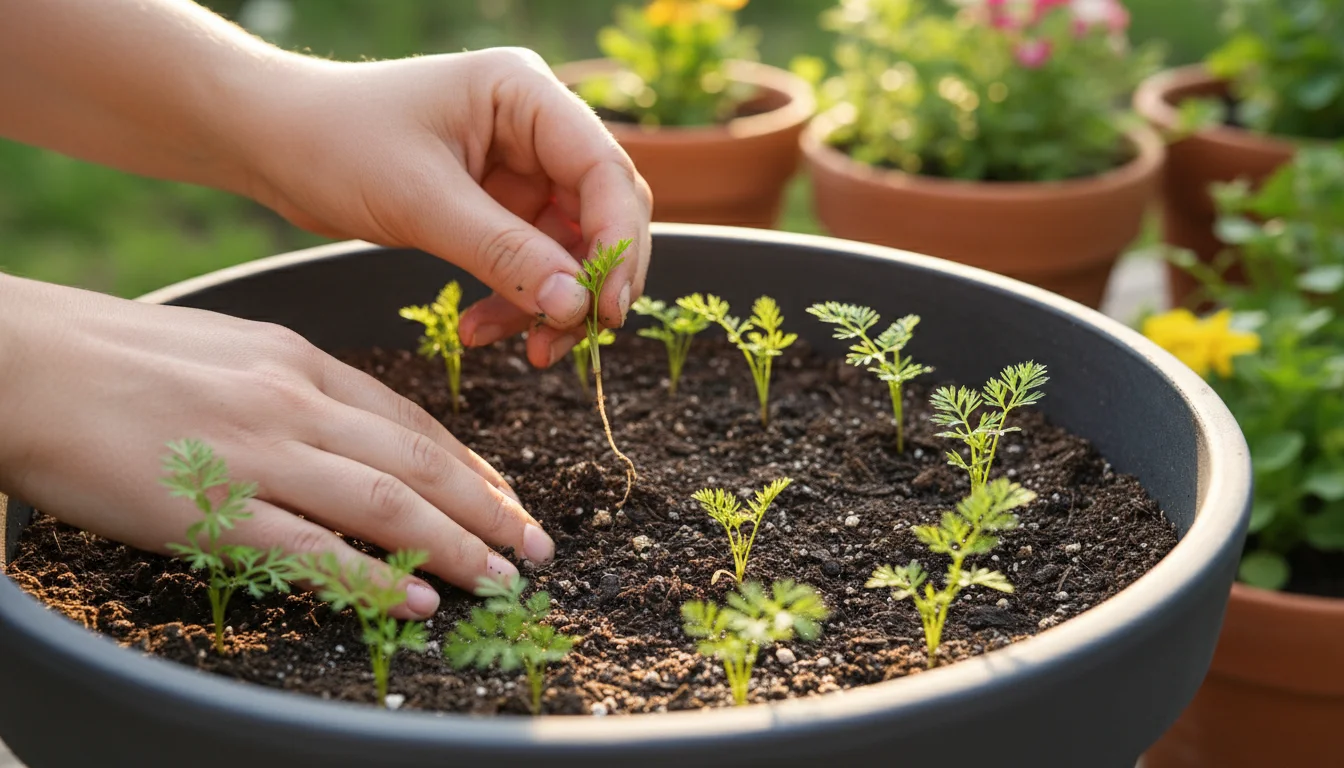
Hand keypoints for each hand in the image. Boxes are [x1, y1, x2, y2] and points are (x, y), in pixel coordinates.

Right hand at [0, 276, 552, 618]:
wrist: (23, 364)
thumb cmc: (118, 358)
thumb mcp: (229, 350)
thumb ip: (294, 387)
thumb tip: (348, 431)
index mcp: (298, 360)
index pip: (410, 420)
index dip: (470, 466)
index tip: (506, 499)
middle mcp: (293, 401)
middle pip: (418, 461)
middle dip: (488, 509)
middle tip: (532, 548)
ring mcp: (256, 453)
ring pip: (385, 503)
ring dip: (455, 546)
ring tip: (498, 579)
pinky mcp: (212, 506)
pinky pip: (312, 549)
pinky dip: (373, 576)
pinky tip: (416, 599)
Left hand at [237, 47, 653, 367]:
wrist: (272, 142)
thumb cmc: (335, 142)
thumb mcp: (421, 201)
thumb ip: (504, 254)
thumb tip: (575, 307)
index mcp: (526, 94)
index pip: (605, 171)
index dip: (617, 243)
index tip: (605, 310)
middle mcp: (535, 127)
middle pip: (602, 212)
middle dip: (590, 280)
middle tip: (572, 338)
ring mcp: (520, 167)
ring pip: (570, 248)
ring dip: (552, 302)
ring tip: (527, 351)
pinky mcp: (498, 205)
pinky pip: (531, 263)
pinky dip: (515, 301)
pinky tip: (479, 331)